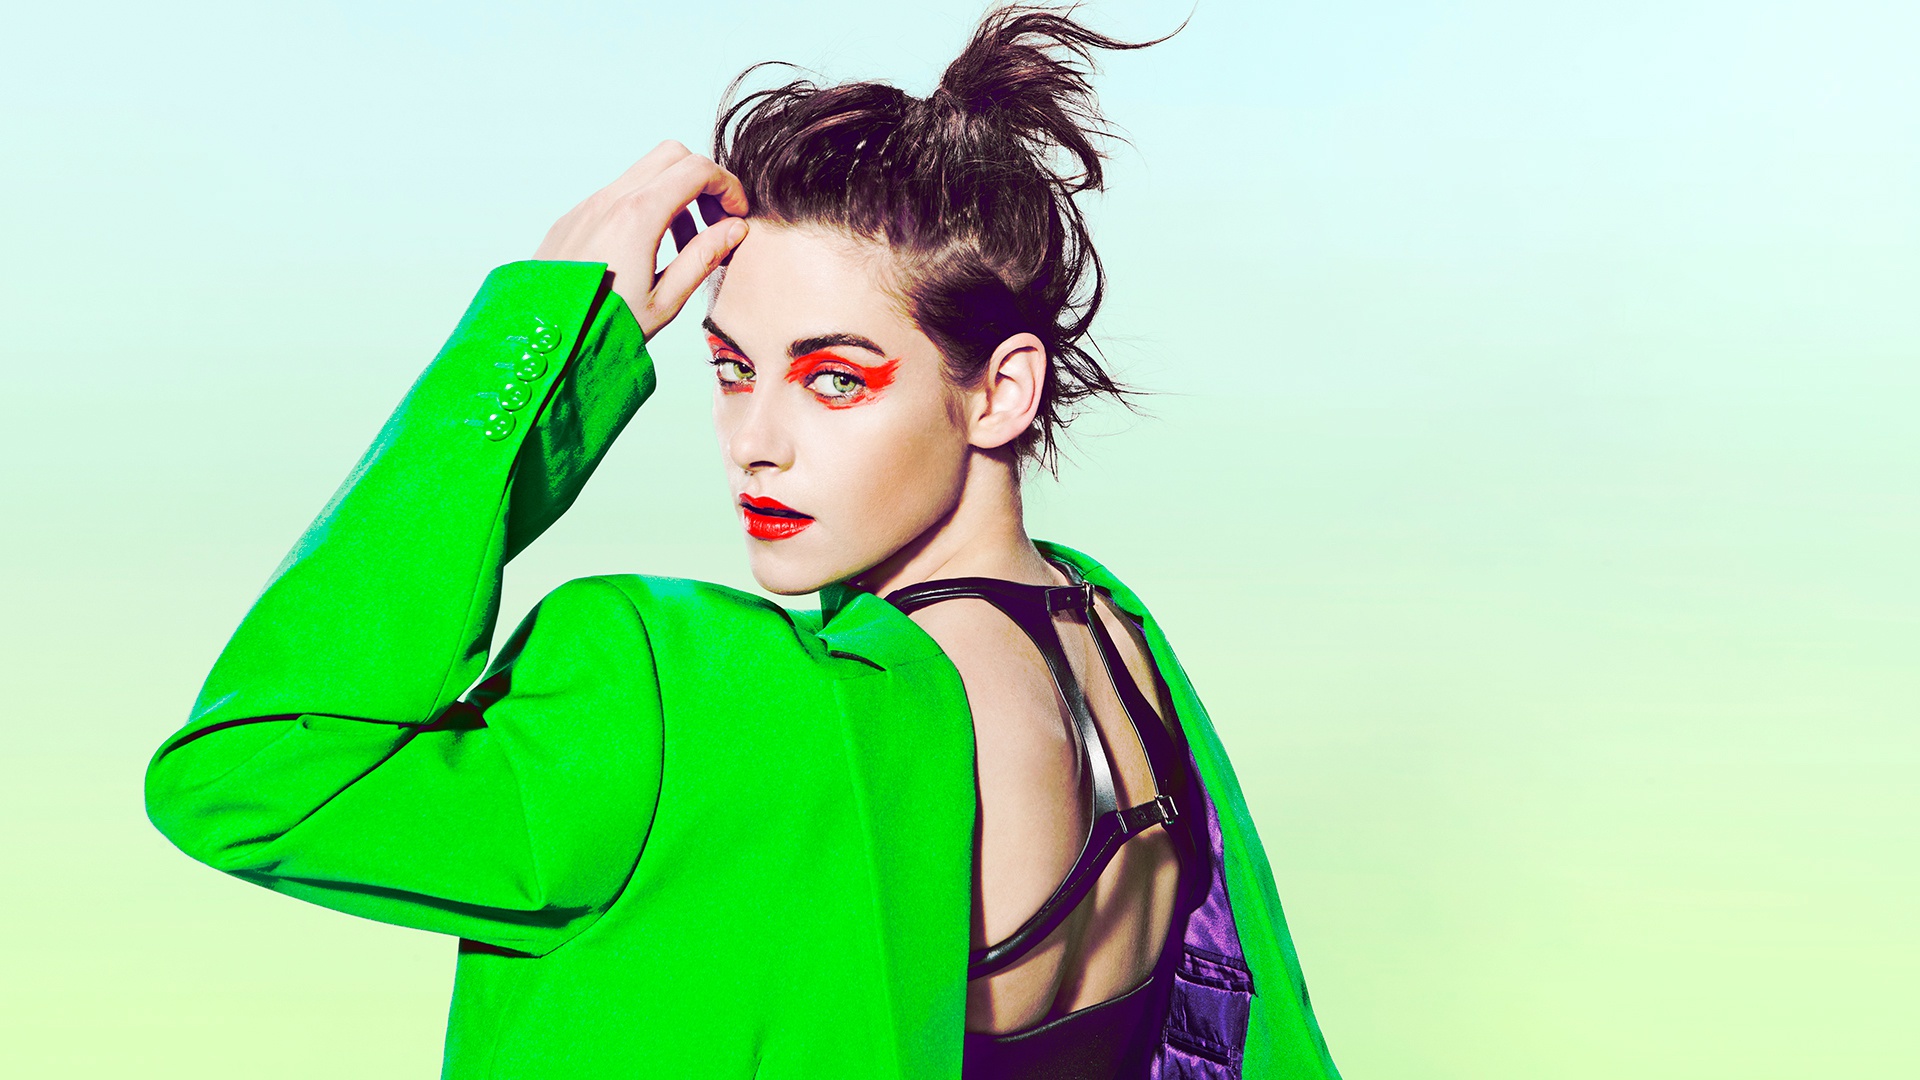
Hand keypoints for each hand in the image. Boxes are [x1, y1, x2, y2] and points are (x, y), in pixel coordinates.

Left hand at [534, 140, 749, 340]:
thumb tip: (735, 229)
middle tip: (714, 219)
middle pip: (671, 155)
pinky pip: (617, 194)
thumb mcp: (664, 300)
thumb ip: (703, 258)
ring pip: (643, 174)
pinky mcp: (573, 217)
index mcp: (637, 217)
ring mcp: (588, 205)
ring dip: (673, 195)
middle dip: (701, 180)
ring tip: (682, 246)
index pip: (696, 170)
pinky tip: (646, 250)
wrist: (544, 338)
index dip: (728, 186)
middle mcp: (610, 200)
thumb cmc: (603, 327)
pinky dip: (644, 207)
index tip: (737, 214)